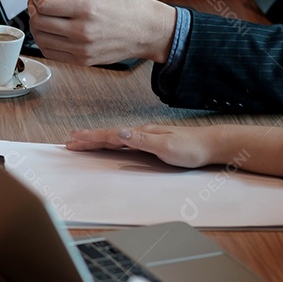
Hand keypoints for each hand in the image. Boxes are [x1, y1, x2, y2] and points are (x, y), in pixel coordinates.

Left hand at [27, 0, 175, 64]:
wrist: (149, 30)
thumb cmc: (129, 1)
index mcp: (86, 8)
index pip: (43, 3)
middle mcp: (81, 32)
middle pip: (38, 21)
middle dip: (34, 6)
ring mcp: (81, 49)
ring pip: (40, 39)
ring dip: (37, 23)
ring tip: (46, 13)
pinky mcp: (82, 60)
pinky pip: (50, 53)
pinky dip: (45, 39)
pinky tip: (53, 28)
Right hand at [67, 124, 219, 167]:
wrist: (213, 145)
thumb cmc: (192, 148)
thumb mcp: (166, 146)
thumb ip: (142, 140)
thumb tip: (119, 133)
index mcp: (141, 133)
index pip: (110, 135)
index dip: (91, 138)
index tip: (73, 139)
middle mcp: (142, 133)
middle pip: (109, 135)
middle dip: (88, 138)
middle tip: (69, 140)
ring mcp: (147, 137)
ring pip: (116, 138)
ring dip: (98, 140)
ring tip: (84, 141)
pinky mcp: (152, 143)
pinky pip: (125, 143)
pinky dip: (112, 143)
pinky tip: (111, 144)